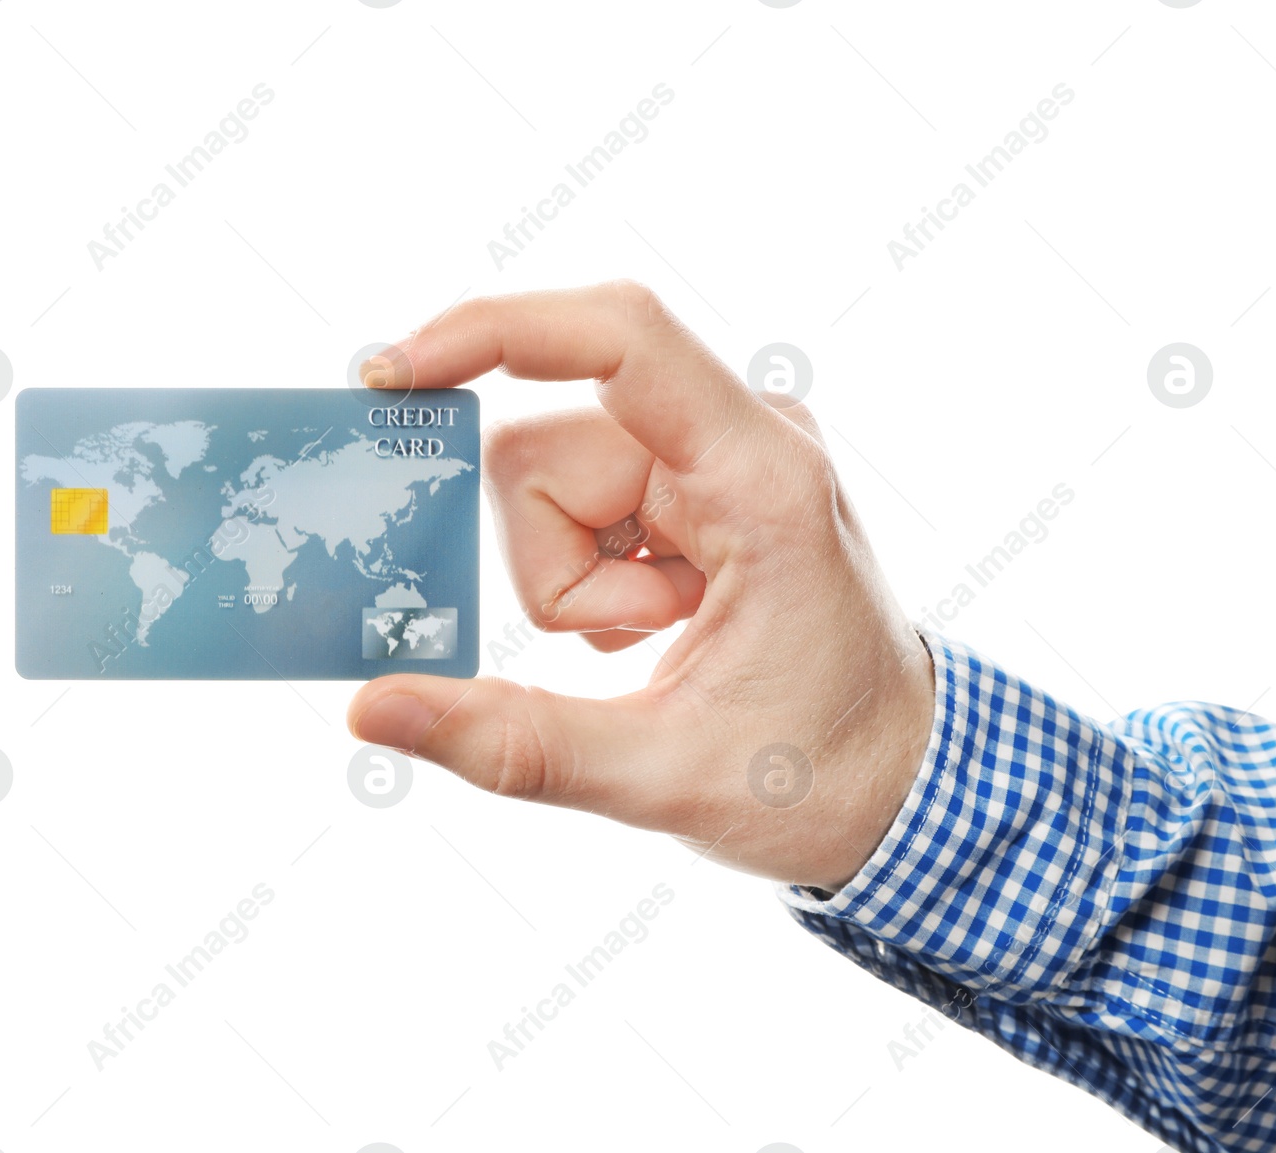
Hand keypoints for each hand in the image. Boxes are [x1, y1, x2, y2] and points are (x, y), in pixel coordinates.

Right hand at [346, 282, 934, 891]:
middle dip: (549, 566)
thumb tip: (372, 709)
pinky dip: (585, 572)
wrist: (902, 779)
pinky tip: (656, 622)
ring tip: (655, 639)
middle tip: (629, 645)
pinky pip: (578, 495)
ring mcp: (718, 451)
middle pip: (546, 443)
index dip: (494, 330)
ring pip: (547, 475)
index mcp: (760, 479)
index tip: (391, 377)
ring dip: (568, 578)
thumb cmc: (817, 776)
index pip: (620, 338)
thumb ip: (515, 742)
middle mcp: (742, 435)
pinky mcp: (696, 476)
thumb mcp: (662, 776)